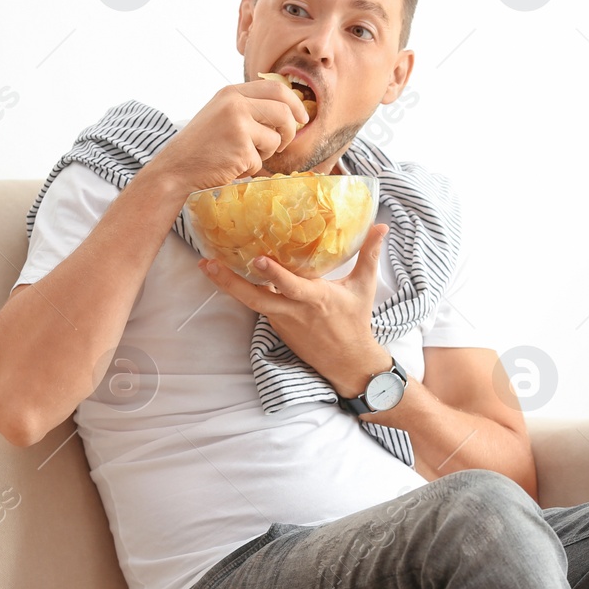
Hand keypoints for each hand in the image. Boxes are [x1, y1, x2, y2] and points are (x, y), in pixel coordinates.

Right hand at [146, 79, 309, 193]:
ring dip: (266, 153)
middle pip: (284, 111)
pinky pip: (261, 161)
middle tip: (282, 143)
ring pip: (275, 139)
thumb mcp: (221, 113)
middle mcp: (235, 104)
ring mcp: (238, 126)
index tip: (303, 117)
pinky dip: (250, 168)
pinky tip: (231, 166)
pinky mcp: (240, 149)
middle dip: (290, 131)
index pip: (276, 88)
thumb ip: (248, 106)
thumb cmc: (200, 144)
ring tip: (245, 156)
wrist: (176, 168)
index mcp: (232, 92)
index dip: (295, 103)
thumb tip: (288, 111)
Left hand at [199, 223, 391, 396]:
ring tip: (207, 266)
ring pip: (251, 301)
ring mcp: (281, 320)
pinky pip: (257, 304)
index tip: (257, 259)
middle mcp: (293, 310)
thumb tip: (382, 226)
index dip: (274, 274)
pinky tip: (226, 274)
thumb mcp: (364, 286)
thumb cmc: (355, 321)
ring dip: (228, 285)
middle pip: (255, 298)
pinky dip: (241, 290)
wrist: (347, 362)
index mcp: (315, 299)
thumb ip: (369, 254)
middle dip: (229, 281)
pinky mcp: (276, 325)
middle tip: (207, 263)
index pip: (291, 286)